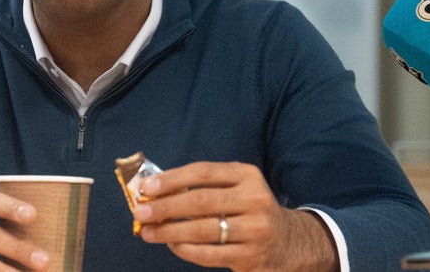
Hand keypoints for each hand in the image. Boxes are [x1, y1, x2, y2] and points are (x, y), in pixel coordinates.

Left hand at [133, 161, 338, 271]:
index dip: (172, 179)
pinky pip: (209, 254)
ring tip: (148, 231)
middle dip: (165, 207)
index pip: (203, 173)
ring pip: (202, 230)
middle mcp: (254, 199)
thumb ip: (203, 185)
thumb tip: (157, 190)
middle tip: (140, 212)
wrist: (289, 242)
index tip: (146, 187)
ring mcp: (255, 230)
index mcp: (247, 175)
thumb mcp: (236, 186)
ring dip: (169, 231)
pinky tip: (171, 245)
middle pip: (200, 201)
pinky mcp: (251, 257)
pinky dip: (185, 250)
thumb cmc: (248, 208)